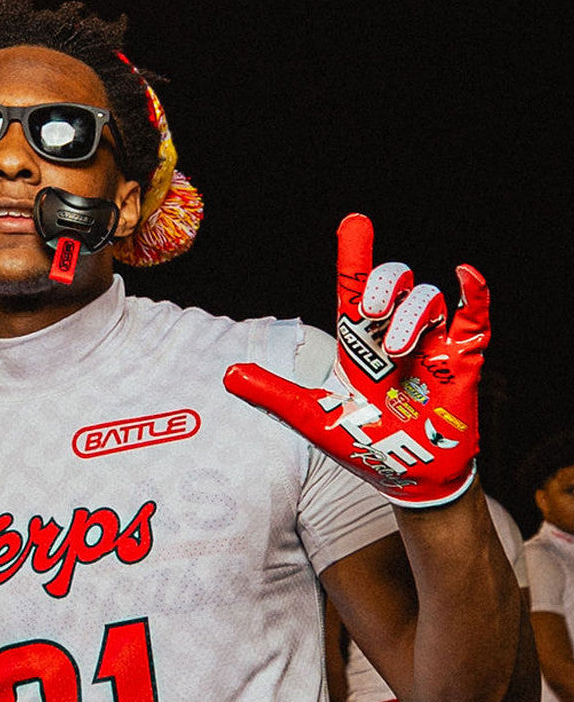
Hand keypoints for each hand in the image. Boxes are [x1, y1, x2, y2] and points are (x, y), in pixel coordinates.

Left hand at [224, 214, 486, 506]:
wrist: (405, 478)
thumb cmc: (362, 443)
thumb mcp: (312, 417)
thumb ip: (273, 394)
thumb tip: (228, 375)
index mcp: (357, 343)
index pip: (354, 288)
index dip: (355, 254)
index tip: (355, 223)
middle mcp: (392, 335)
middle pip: (394, 281)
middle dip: (384, 283)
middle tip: (372, 309)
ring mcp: (429, 345)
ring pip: (426, 298)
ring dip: (410, 315)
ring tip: (397, 351)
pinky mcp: (461, 361)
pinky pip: (473, 316)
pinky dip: (473, 294)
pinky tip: (465, 275)